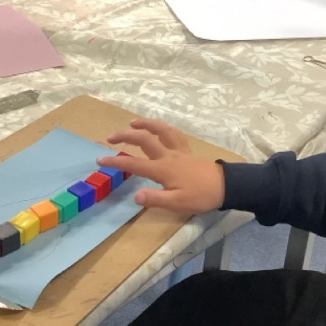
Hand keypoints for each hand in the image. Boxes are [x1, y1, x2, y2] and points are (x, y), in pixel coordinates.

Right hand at [97, 118, 225, 213]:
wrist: (226, 186)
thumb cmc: (201, 196)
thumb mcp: (177, 203)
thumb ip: (155, 199)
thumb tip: (135, 195)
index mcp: (162, 169)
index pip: (134, 164)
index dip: (115, 162)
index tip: (100, 160)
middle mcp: (168, 155)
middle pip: (144, 139)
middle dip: (124, 136)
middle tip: (109, 138)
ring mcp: (178, 150)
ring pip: (160, 130)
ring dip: (145, 123)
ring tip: (132, 122)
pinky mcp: (187, 150)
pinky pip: (173, 133)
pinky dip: (163, 127)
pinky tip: (158, 127)